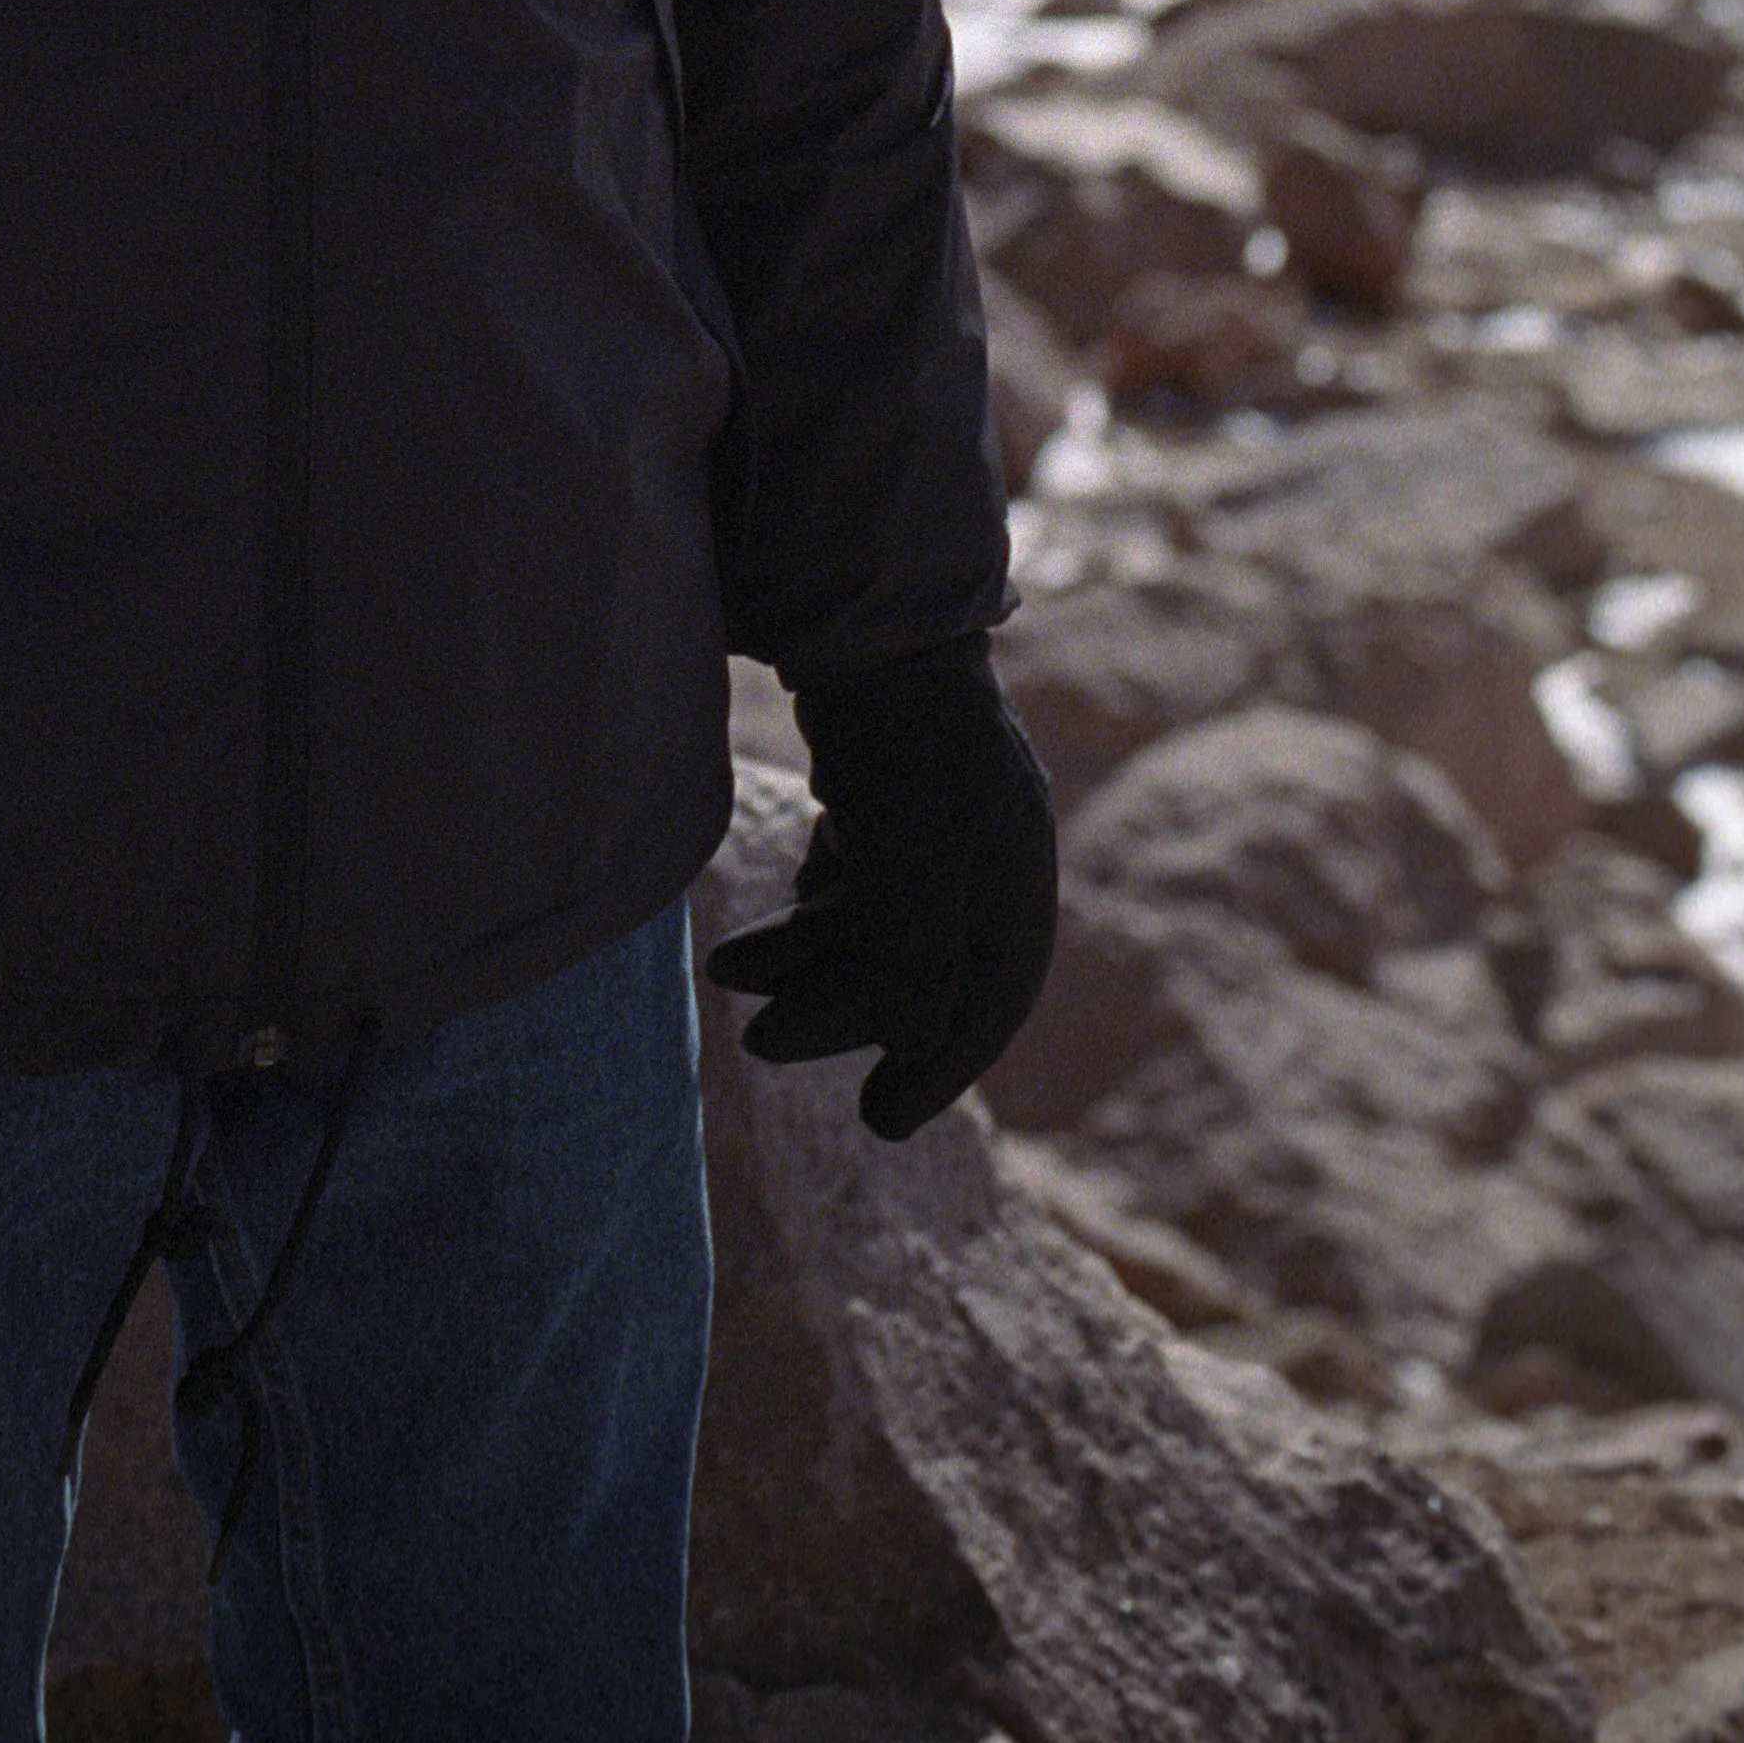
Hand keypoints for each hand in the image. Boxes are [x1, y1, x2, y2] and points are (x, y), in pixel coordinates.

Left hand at [704, 638, 1058, 1140]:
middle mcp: (986, 864)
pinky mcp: (885, 794)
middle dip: (837, 1014)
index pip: (986, 1006)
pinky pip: (852, 883)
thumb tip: (903, 1056)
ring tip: (727, 976)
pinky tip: (767, 922)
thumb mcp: (915, 869)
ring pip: (871, 928)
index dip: (934, 1070)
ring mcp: (935, 827)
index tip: (881, 1123)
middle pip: (914, 974)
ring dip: (804, 962)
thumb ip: (913, 970)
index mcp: (1016, 888)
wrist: (871, 619)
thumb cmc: (906, 747)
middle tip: (760, 1046)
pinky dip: (810, 912)